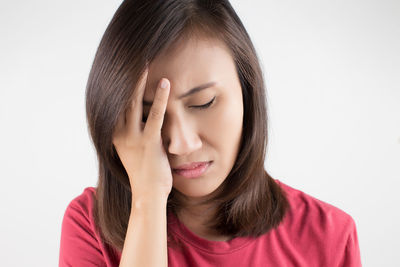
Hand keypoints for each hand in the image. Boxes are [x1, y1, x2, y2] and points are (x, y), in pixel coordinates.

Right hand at [112, 66, 171, 201]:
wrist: (148, 195)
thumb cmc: (145, 172)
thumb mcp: (134, 149)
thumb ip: (135, 131)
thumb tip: (142, 115)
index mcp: (115, 134)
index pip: (115, 104)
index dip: (117, 85)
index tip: (121, 68)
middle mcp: (120, 133)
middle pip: (121, 99)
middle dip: (125, 78)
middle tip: (131, 57)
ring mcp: (133, 137)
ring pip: (134, 104)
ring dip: (139, 82)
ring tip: (144, 62)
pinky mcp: (149, 142)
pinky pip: (155, 116)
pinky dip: (160, 98)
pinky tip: (165, 83)